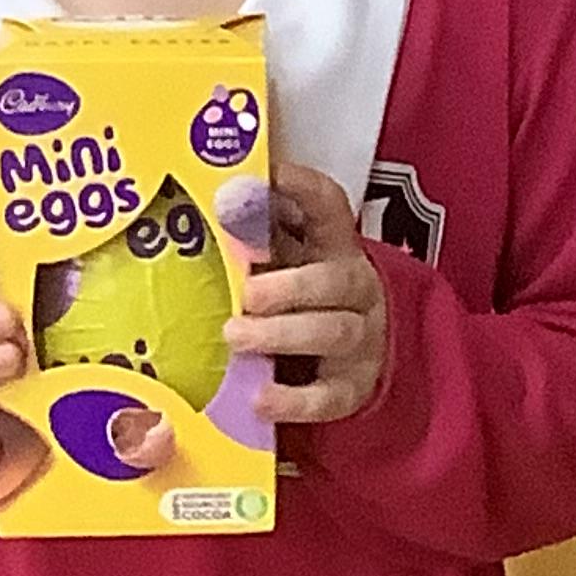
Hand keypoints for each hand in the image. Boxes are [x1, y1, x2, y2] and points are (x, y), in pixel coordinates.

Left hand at [223, 163, 388, 425]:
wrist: (358, 358)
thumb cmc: (304, 299)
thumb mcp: (290, 261)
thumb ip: (259, 236)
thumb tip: (215, 198)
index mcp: (336, 247)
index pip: (330, 208)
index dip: (305, 189)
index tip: (273, 175)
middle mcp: (356, 289)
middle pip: (335, 281)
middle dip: (290, 286)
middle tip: (246, 296)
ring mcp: (360, 340)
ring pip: (333, 333)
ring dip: (283, 335)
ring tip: (236, 338)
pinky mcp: (350, 388)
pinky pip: (329, 397)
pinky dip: (294, 400)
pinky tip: (259, 399)